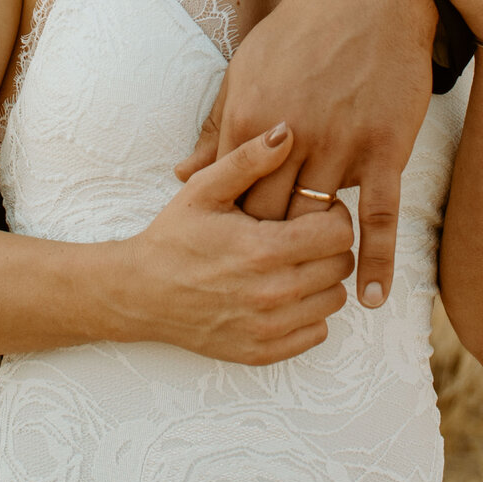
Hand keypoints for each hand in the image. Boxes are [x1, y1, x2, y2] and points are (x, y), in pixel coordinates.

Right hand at [115, 123, 356, 363]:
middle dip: (328, 245)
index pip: (339, 233)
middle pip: (341, 266)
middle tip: (302, 235)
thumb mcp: (205, 189)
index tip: (311, 211)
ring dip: (321, 279)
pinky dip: (308, 312)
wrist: (141, 293)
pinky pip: (317, 332)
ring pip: (334, 300)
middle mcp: (274, 293)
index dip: (332, 215)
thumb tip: (286, 130)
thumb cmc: (174, 238)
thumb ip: (249, 159)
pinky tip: (282, 293)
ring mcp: (270, 327)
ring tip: (292, 262)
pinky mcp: (264, 351)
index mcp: (264, 250)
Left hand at [173, 0, 433, 308]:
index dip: (231, 223)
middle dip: (265, 245)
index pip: (232, 194)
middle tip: (265, 270)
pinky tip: (370, 296)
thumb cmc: (301, 30)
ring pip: (318, 220)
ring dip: (312, 252)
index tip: (230, 242)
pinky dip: (376, 261)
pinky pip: (379, 217)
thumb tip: (183, 174)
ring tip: (307, 279)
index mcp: (252, 119)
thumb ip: (216, 127)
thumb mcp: (245, 69)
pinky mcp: (385, 149)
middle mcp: (293, 138)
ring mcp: (342, 145)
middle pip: (270, 218)